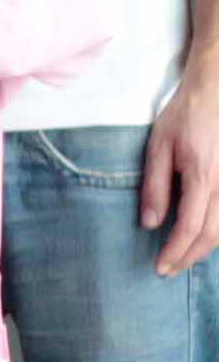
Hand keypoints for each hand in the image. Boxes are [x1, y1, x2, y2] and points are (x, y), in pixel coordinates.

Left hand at [151, 64, 218, 278]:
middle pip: (212, 234)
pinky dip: (217, 231)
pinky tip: (202, 237)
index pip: (190, 226)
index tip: (160, 267)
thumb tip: (150, 223)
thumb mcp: (157, 147)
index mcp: (202, 176)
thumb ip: (155, 187)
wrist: (215, 92)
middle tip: (169, 270)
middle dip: (190, 256)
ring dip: (205, 247)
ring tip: (183, 258)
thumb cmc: (184, 116)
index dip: (175, 251)